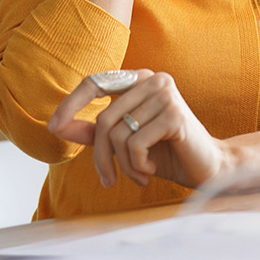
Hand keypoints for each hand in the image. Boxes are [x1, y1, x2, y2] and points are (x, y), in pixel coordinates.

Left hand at [48, 69, 228, 188]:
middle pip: (105, 119)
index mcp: (140, 80)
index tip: (53, 126)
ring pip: (118, 135)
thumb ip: (93, 132)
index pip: (96, 82)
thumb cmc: (166, 153)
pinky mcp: (174, 114)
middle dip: (101, 156)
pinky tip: (152, 171)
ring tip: (139, 173)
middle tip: (109, 179)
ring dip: (124, 165)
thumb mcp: (125, 142)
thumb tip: (56, 125)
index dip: (71, 103)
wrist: (207, 169)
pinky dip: (137, 166)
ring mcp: (165, 94)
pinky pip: (135, 144)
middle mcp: (153, 79)